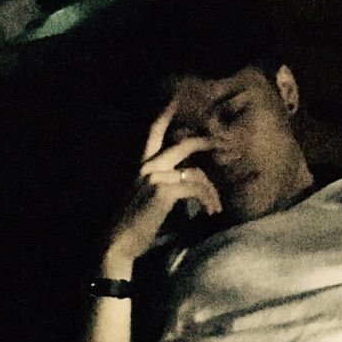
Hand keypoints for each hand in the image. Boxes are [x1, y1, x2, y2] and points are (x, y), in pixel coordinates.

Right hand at [105, 102, 221, 268]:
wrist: (119, 242)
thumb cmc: (133, 226)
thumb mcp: (146, 200)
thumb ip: (162, 187)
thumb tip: (186, 185)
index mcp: (141, 166)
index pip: (153, 132)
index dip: (164, 114)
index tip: (175, 98)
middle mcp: (147, 166)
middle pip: (183, 145)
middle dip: (205, 142)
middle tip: (222, 142)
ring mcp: (155, 177)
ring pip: (196, 173)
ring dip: (211, 191)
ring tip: (216, 207)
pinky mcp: (163, 191)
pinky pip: (195, 189)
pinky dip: (207, 200)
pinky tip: (211, 211)